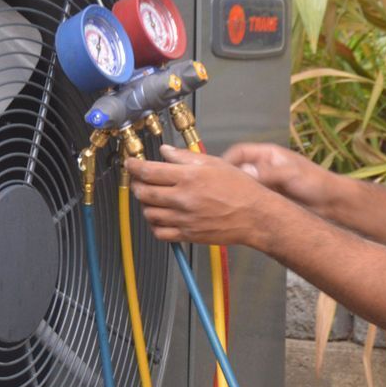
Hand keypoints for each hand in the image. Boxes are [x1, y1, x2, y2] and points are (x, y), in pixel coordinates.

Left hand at [128, 145, 277, 246]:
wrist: (255, 216)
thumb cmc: (240, 189)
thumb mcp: (214, 163)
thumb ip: (184, 157)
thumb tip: (165, 151)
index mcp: (189, 177)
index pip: (149, 171)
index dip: (134, 166)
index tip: (130, 163)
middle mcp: (183, 199)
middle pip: (144, 192)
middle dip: (136, 184)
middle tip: (138, 179)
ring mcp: (184, 219)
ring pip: (149, 213)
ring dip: (145, 204)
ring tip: (151, 197)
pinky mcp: (188, 234)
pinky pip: (160, 233)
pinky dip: (154, 224)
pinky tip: (160, 216)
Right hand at [222, 141, 333, 209]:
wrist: (332, 203)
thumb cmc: (316, 182)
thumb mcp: (290, 174)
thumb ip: (267, 173)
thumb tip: (243, 174)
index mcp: (268, 154)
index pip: (238, 152)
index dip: (225, 161)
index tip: (214, 173)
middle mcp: (264, 168)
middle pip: (237, 170)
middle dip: (226, 179)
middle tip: (215, 191)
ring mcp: (265, 184)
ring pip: (242, 187)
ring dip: (234, 193)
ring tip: (224, 203)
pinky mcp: (268, 200)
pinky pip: (250, 200)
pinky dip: (242, 204)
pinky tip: (237, 212)